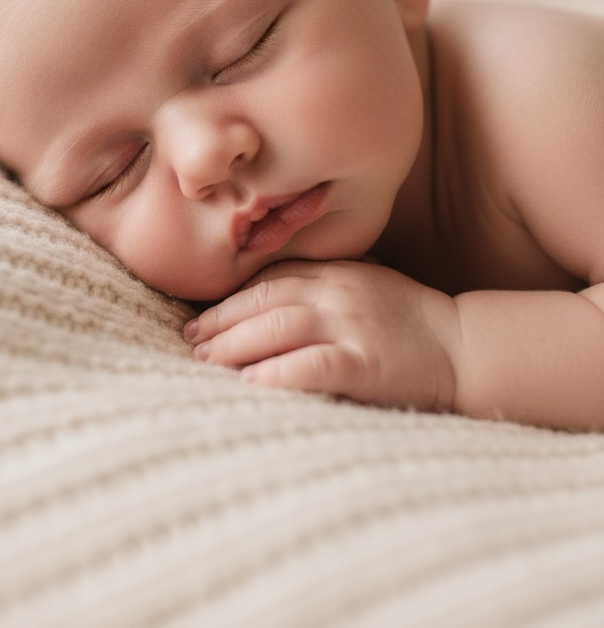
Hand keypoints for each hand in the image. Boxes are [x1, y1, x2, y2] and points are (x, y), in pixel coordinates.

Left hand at [184, 259, 458, 412]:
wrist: (466, 348)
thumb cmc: (411, 323)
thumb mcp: (364, 286)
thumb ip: (322, 286)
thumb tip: (265, 302)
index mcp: (336, 273)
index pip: (270, 279)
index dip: (229, 299)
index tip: (199, 319)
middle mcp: (339, 293)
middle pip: (265, 301)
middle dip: (221, 322)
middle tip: (190, 344)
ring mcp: (354, 326)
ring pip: (280, 326)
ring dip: (235, 345)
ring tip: (205, 363)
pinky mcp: (368, 364)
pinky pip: (314, 365)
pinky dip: (278, 372)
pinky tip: (250, 383)